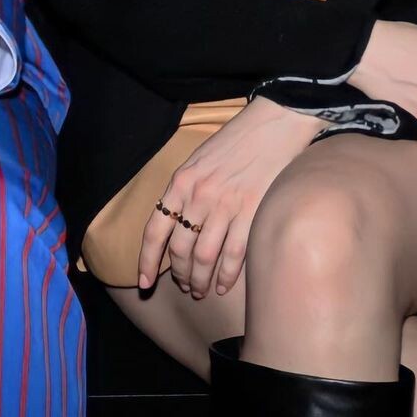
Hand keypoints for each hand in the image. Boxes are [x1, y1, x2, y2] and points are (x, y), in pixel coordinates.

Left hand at [138, 98, 325, 299]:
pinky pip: (234, 254)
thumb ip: (185, 190)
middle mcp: (199, 196)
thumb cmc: (236, 142)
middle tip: (184, 287)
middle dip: (179, 275)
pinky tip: (222, 286)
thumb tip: (176, 224)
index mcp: (181, 182)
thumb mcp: (198, 160)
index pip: (155, 230)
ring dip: (200, 281)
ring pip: (204, 257)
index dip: (147, 261)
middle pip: (180, 250)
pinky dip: (226, 276)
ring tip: (201, 291)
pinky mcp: (252, 212)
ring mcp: (226, 205)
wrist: (273, 125)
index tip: (144, 282)